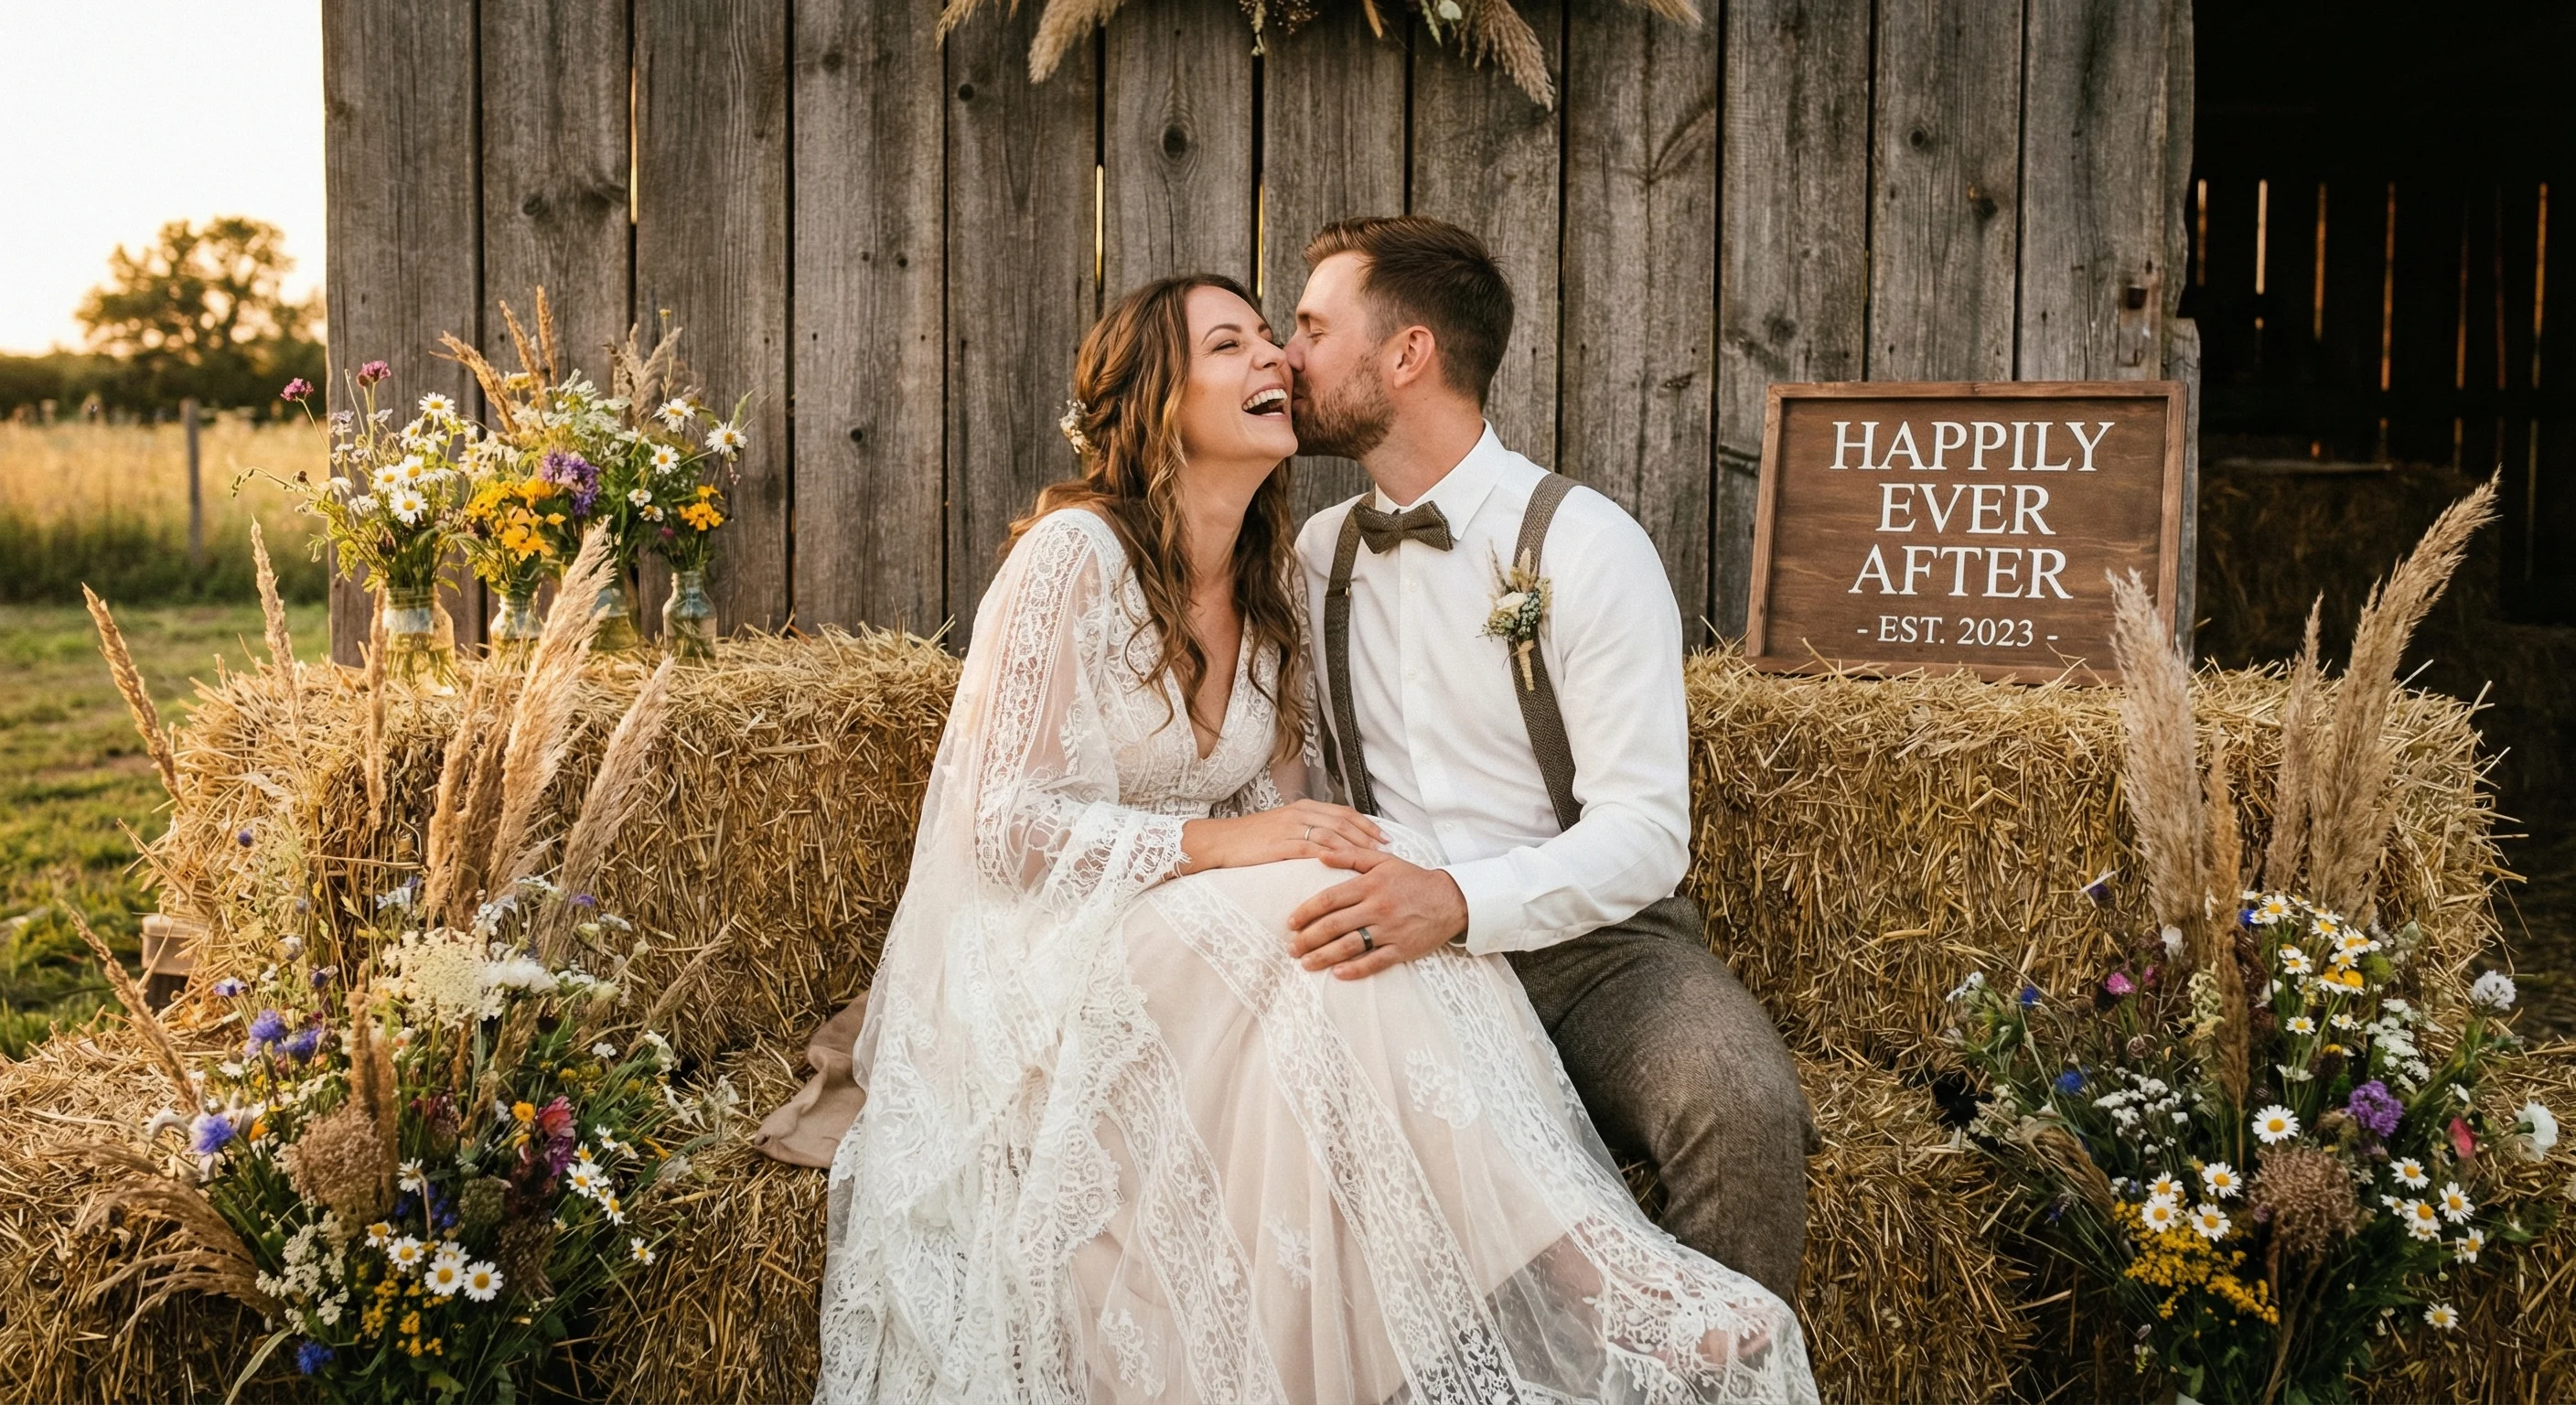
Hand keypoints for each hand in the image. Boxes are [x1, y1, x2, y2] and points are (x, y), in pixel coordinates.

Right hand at [1180, 799, 1383, 873]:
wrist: (1220, 842)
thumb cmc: (1250, 839)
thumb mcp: (1282, 827)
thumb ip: (1306, 830)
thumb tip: (1330, 842)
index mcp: (1303, 807)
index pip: (1344, 813)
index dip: (1367, 825)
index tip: (1385, 837)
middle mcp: (1300, 814)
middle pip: (1344, 823)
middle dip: (1368, 836)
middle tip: (1387, 850)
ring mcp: (1291, 828)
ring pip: (1332, 835)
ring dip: (1356, 848)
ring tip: (1373, 861)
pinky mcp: (1281, 845)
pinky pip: (1313, 850)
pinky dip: (1332, 857)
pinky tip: (1346, 868)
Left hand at [1286, 848, 1467, 978]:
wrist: (1451, 899)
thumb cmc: (1413, 879)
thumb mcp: (1384, 860)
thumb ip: (1350, 855)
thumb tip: (1320, 854)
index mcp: (1370, 885)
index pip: (1329, 899)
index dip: (1306, 911)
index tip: (1290, 922)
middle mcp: (1378, 907)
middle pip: (1334, 925)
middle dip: (1308, 938)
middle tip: (1291, 947)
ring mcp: (1390, 930)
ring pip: (1350, 945)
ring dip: (1324, 956)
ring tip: (1306, 963)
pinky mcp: (1402, 949)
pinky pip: (1375, 962)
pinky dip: (1355, 969)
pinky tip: (1337, 973)